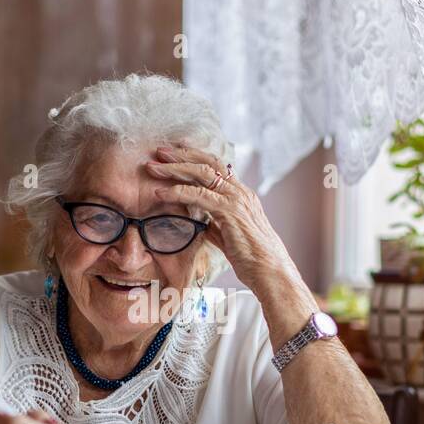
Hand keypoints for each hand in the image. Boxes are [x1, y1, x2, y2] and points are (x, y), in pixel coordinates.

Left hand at [144, 144, 295, 288]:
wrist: (270, 272)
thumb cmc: (253, 259)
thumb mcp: (230, 238)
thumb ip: (216, 226)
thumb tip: (203, 223)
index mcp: (241, 195)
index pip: (217, 167)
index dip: (195, 158)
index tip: (175, 154)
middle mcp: (241, 192)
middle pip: (208, 163)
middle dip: (182, 155)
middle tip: (159, 152)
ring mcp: (237, 200)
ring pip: (202, 174)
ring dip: (174, 168)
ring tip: (153, 168)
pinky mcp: (230, 212)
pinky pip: (199, 195)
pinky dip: (177, 191)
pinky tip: (161, 193)